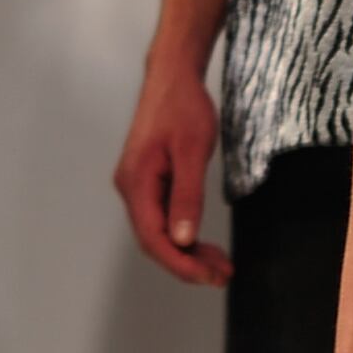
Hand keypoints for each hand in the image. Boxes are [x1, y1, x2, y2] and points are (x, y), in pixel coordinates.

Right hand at [111, 58, 229, 286]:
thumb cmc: (182, 106)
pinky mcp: (148, 180)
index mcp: (136, 182)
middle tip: (222, 275)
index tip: (208, 277)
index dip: (180, 264)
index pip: (153, 238)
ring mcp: (137, 184)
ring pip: (158, 231)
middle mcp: (130, 187)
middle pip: (154, 240)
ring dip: (187, 251)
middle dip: (187, 263)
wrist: (173, 75)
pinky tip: (201, 241)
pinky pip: (162, 216)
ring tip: (218, 264)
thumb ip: (187, 197)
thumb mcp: (192, 151)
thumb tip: (184, 239)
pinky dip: (183, 233)